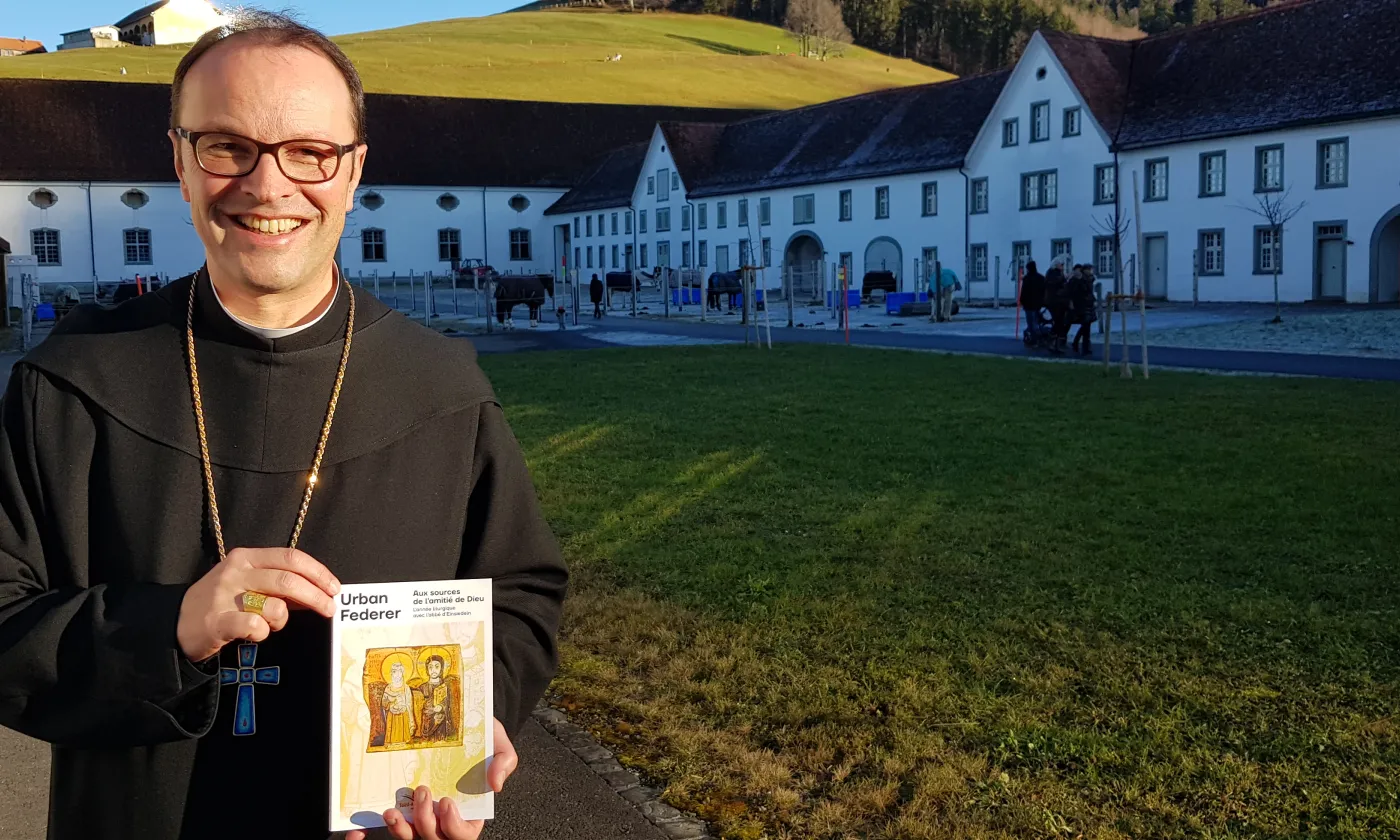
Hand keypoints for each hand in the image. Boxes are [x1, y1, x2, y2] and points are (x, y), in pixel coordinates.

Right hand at [176, 547, 339, 661]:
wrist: (176, 622)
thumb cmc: (221, 602)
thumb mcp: (247, 582)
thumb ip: (278, 583)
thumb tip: (318, 589)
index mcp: (247, 557)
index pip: (291, 557)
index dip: (318, 572)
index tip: (334, 588)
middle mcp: (235, 572)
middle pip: (288, 580)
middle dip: (316, 596)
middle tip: (329, 610)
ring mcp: (223, 596)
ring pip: (274, 605)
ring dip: (283, 618)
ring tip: (274, 624)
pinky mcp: (215, 621)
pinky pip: (254, 626)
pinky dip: (264, 632)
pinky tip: (257, 634)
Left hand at [347, 718, 517, 839]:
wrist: (461, 721)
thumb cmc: (483, 736)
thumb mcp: (500, 744)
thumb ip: (505, 761)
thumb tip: (496, 785)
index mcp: (471, 812)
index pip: (463, 835)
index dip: (454, 826)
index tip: (447, 802)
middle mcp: (445, 819)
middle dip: (426, 823)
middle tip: (423, 791)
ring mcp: (422, 815)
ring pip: (412, 839)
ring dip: (401, 831)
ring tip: (393, 811)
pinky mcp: (404, 807)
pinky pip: (394, 827)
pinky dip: (381, 829)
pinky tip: (371, 821)